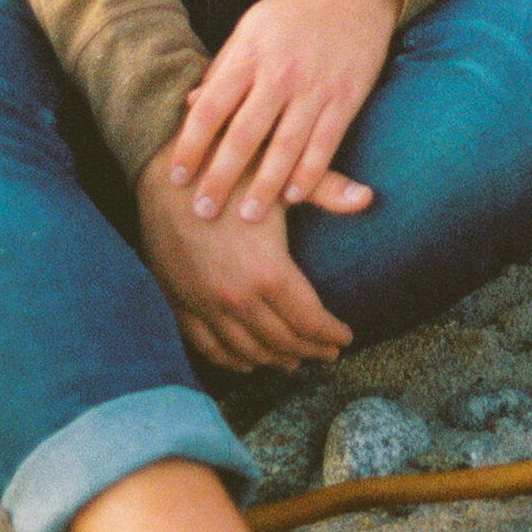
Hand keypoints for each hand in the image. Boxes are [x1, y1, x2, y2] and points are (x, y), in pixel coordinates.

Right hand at [135, 151, 353, 372]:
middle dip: (310, 350)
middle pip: (282, 341)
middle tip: (328, 353)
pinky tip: (246, 363)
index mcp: (267, 272)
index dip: (331, 333)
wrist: (163, 171)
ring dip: (275, 359)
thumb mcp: (278, 176)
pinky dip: (232, 360)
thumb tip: (368, 197)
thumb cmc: (227, 168)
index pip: (309, 320)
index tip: (346, 336)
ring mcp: (205, 306)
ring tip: (295, 360)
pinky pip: (209, 347)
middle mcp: (236, 299)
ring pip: (248, 351)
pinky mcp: (179, 304)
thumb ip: (327, 189)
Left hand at [163, 0, 403, 223]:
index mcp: (250, 54)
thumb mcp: (251, 28)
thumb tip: (190, 104)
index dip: (191, 145)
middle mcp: (280, 72)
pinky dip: (309, 173)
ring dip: (265, 185)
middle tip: (203, 211)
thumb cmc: (294, 12)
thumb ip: (224, 68)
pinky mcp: (346, 98)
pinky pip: (324, 143)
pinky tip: (293, 197)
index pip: (211, 108)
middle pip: (243, 134)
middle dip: (220, 177)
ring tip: (247, 215)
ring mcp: (314, 86)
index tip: (177, 177)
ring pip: (285, 146)